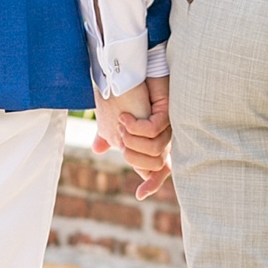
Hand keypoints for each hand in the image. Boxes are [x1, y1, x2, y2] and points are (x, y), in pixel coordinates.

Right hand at [93, 79, 170, 200]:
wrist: (127, 72)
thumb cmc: (122, 95)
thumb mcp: (111, 121)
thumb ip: (108, 136)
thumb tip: (99, 150)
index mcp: (153, 144)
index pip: (159, 171)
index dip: (151, 184)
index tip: (138, 195)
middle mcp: (164, 138)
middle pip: (156, 164)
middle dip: (134, 156)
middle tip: (120, 138)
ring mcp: (168, 127)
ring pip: (154, 149)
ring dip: (132, 139)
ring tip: (121, 123)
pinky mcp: (167, 113)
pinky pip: (153, 130)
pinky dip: (136, 126)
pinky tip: (126, 116)